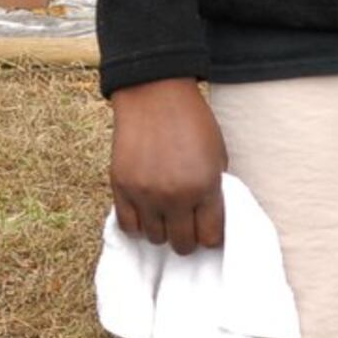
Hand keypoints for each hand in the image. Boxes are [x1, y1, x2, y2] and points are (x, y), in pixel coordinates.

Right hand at [108, 79, 227, 254]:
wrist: (154, 93)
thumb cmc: (192, 121)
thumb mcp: (217, 155)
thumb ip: (212, 190)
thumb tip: (207, 220)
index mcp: (205, 186)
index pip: (210, 237)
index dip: (210, 235)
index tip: (207, 228)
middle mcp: (175, 195)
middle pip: (183, 244)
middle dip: (187, 237)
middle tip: (186, 223)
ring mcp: (145, 194)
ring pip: (155, 239)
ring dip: (162, 230)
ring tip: (164, 214)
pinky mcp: (121, 187)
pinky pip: (128, 226)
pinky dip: (138, 224)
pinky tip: (145, 212)